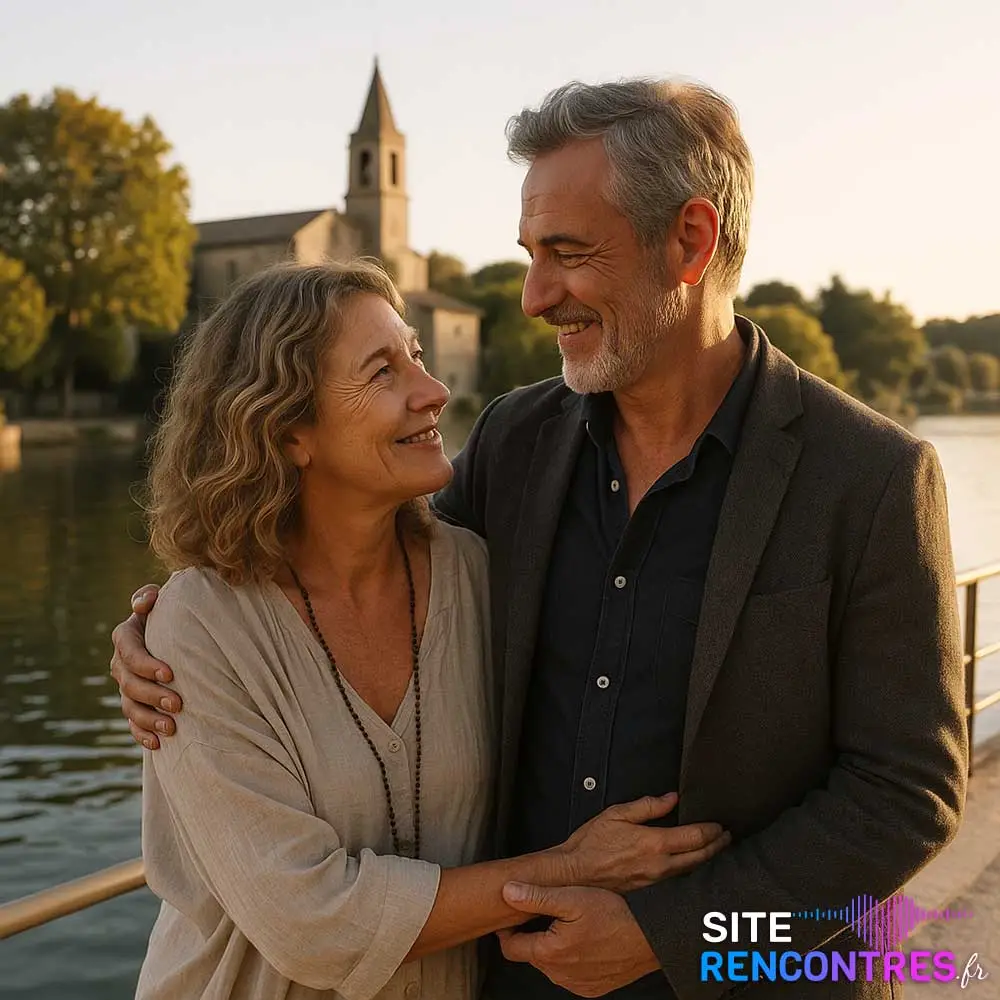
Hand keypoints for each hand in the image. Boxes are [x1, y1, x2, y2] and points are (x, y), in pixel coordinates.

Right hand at [109, 585, 179, 748]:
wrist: (182, 633)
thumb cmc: (176, 612)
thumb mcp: (166, 600)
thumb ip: (150, 596)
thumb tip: (145, 602)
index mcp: (126, 637)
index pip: (129, 651)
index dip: (146, 664)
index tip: (171, 674)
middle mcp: (122, 664)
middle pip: (129, 683)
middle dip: (152, 695)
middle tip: (178, 704)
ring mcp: (127, 687)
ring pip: (130, 707)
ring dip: (148, 719)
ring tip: (172, 728)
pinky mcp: (136, 705)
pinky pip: (133, 724)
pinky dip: (143, 734)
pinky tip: (158, 744)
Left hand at [498, 884, 659, 996]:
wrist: (651, 937)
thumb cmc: (615, 915)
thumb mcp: (573, 897)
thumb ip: (536, 896)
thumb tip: (507, 891)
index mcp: (549, 953)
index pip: (511, 947)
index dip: (508, 929)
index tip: (512, 914)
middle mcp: (560, 975)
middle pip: (531, 955)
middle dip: (533, 935)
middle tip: (546, 912)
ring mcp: (577, 985)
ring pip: (551, 965)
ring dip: (552, 947)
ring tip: (568, 924)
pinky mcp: (592, 989)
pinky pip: (570, 974)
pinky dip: (571, 959)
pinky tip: (584, 940)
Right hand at [558, 793, 729, 891]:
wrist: (572, 874)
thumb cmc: (590, 844)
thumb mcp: (616, 814)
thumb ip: (647, 806)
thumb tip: (671, 799)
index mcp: (653, 843)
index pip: (695, 837)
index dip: (712, 830)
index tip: (720, 825)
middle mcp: (660, 866)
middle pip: (700, 857)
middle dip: (718, 846)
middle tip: (727, 838)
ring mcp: (656, 883)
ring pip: (692, 872)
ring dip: (708, 861)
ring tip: (717, 852)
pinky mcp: (649, 894)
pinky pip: (678, 884)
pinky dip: (691, 874)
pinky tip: (694, 870)